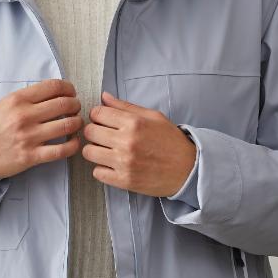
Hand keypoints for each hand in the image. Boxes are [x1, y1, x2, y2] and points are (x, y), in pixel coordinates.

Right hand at [0, 79, 85, 178]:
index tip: (71, 93)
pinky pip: (62, 150)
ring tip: (75, 124)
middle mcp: (24, 116)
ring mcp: (28, 137)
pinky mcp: (31, 156)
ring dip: (77, 123)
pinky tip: (73, 142)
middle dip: (76, 105)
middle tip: (75, 109)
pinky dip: (73, 145)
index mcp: (18, 99)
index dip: (69, 89)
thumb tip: (54, 93)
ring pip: (68, 125)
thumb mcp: (4, 104)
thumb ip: (28, 98)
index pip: (54, 87)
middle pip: (65, 104)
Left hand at [81, 90, 196, 195]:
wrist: (188, 169)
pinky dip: (102, 169)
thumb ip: (126, 107)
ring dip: (95, 150)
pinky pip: (97, 173)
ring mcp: (124, 162)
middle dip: (94, 132)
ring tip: (107, 151)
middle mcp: (127, 141)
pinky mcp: (124, 180)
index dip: (98, 115)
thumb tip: (104, 97)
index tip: (103, 121)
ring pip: (88, 152)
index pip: (97, 113)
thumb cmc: (171, 141)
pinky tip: (113, 166)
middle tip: (104, 136)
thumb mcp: (153, 117)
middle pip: (89, 131)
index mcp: (134, 122)